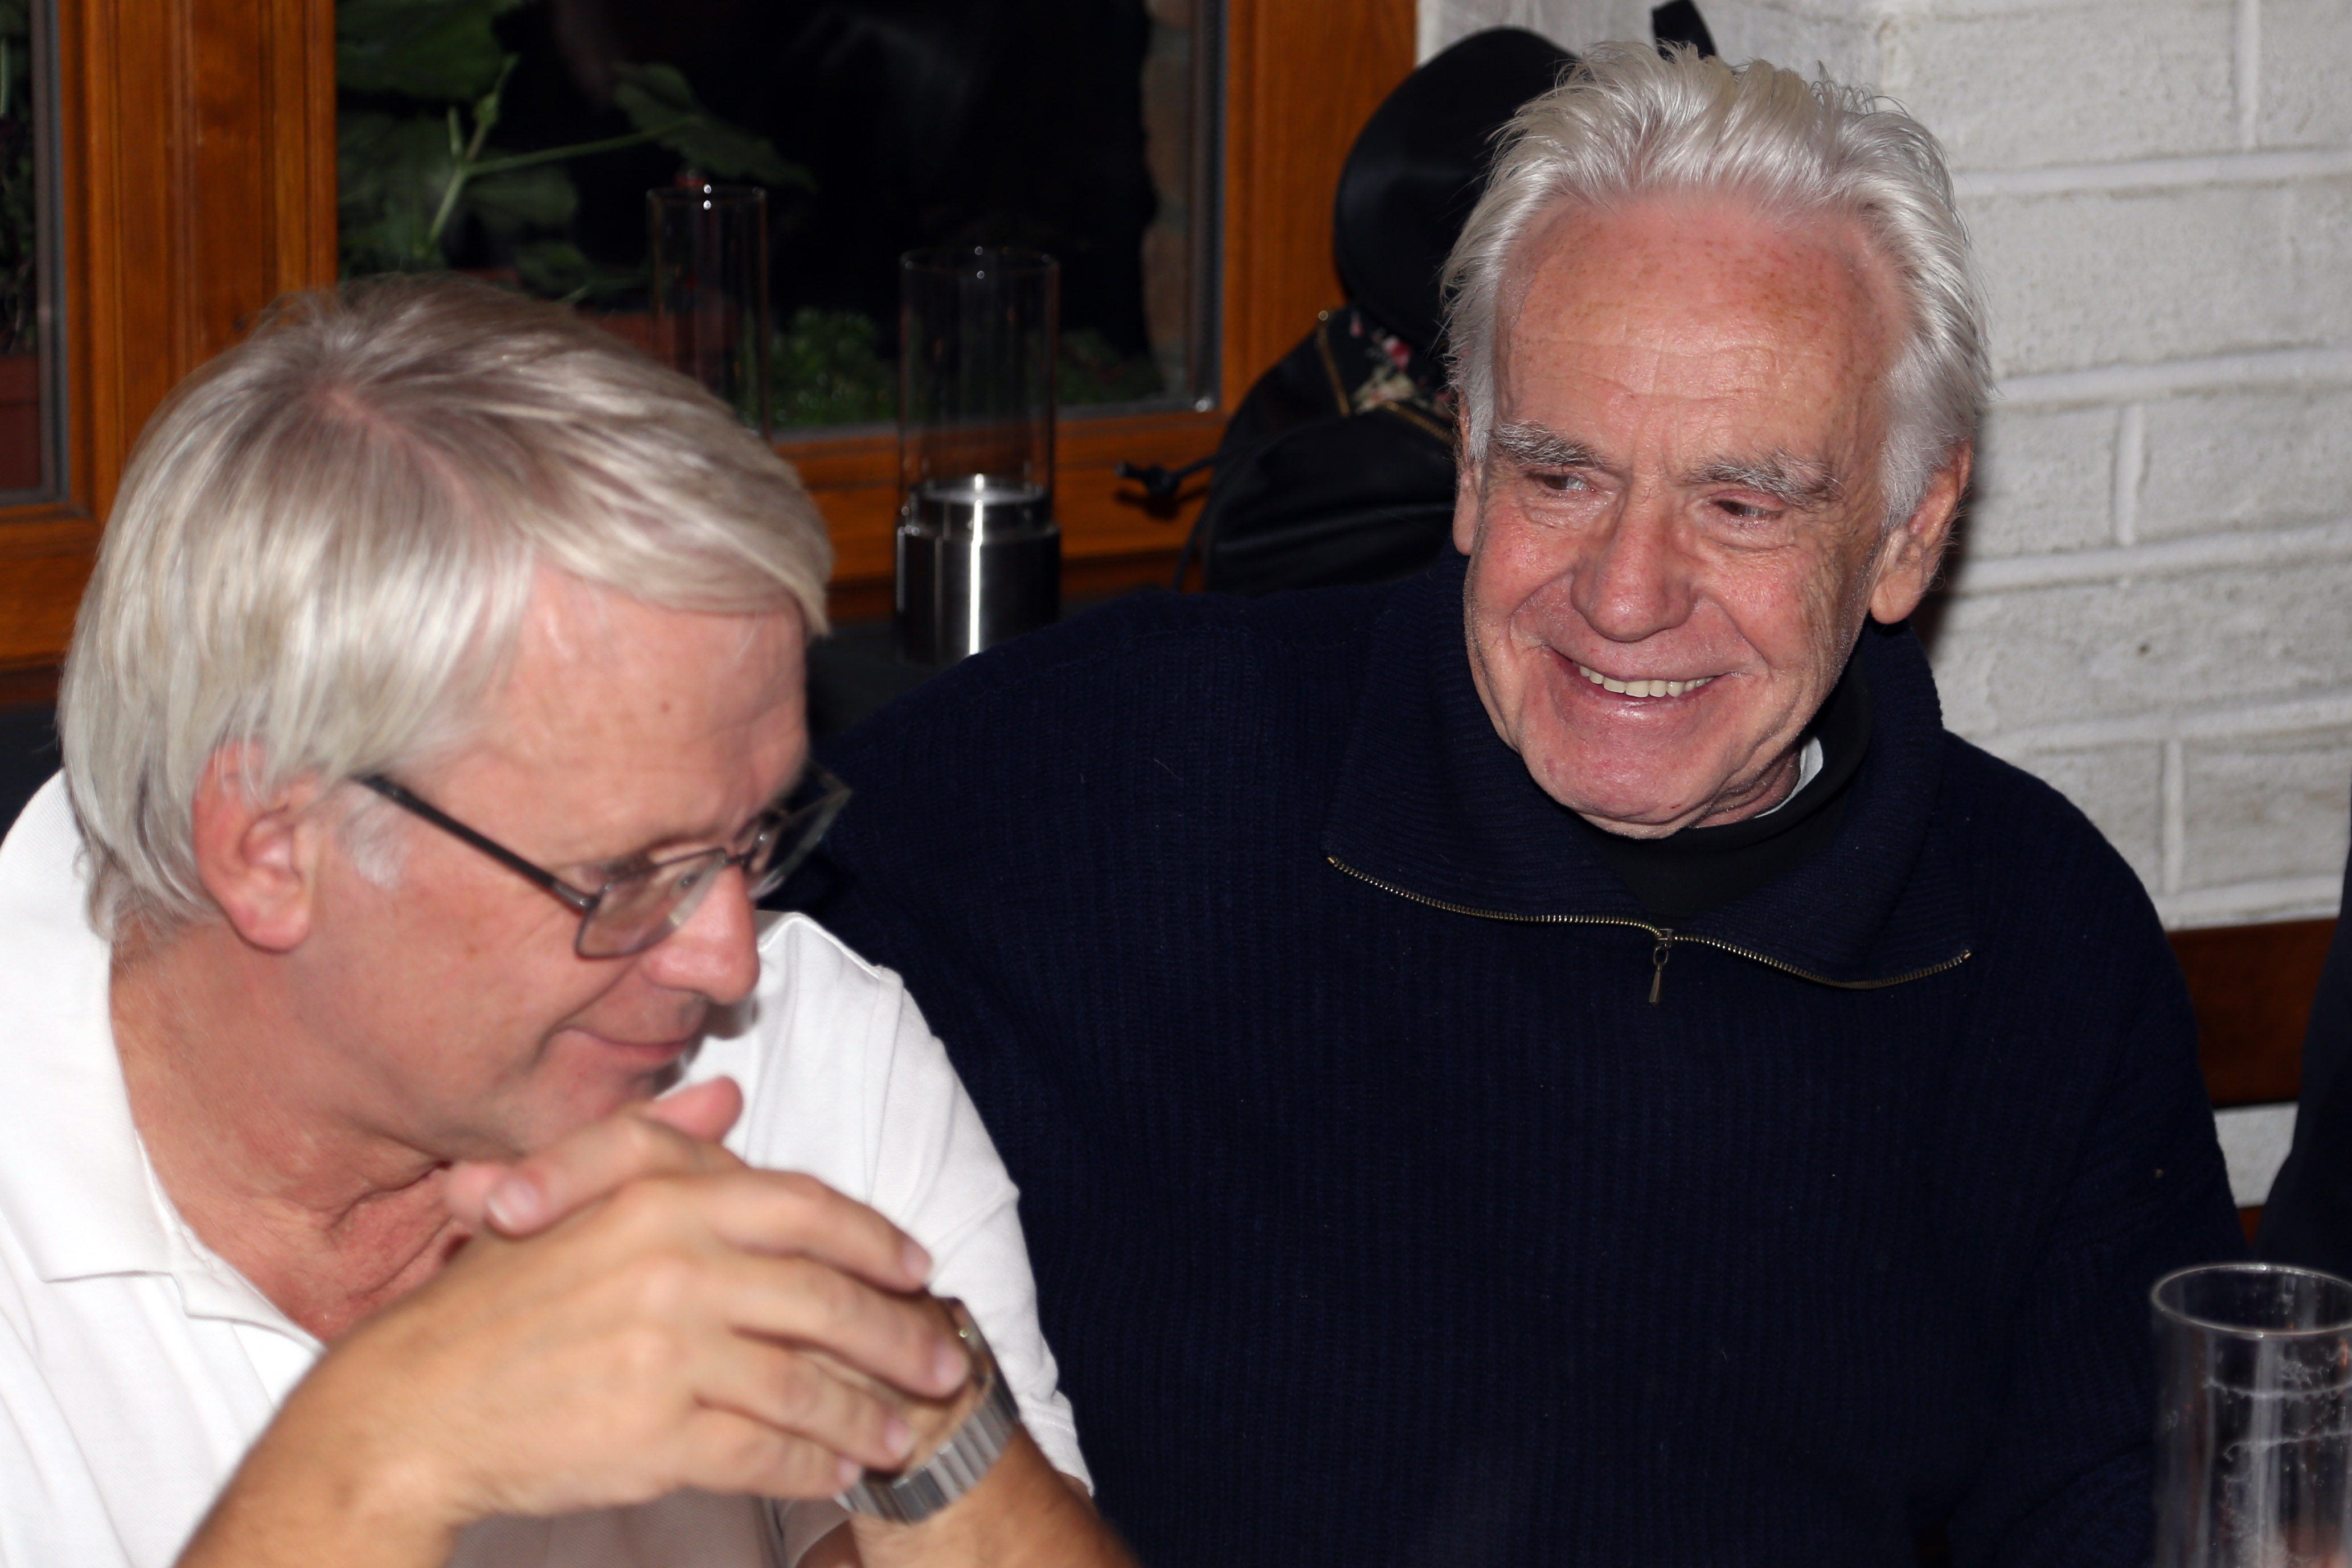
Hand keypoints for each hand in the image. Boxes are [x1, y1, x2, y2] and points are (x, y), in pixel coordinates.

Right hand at [446, 1078, 978, 1467]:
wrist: (407, 1409)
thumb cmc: (490, 1309)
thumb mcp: (569, 1204)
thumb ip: (658, 1149)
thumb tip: (726, 1102)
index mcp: (662, 1204)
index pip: (806, 1210)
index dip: (876, 1241)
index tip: (920, 1271)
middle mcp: (674, 1270)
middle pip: (827, 1303)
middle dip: (900, 1339)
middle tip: (944, 1365)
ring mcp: (668, 1355)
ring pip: (808, 1387)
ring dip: (868, 1417)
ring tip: (902, 1438)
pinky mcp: (656, 1435)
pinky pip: (765, 1452)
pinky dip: (812, 1468)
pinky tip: (836, 1474)